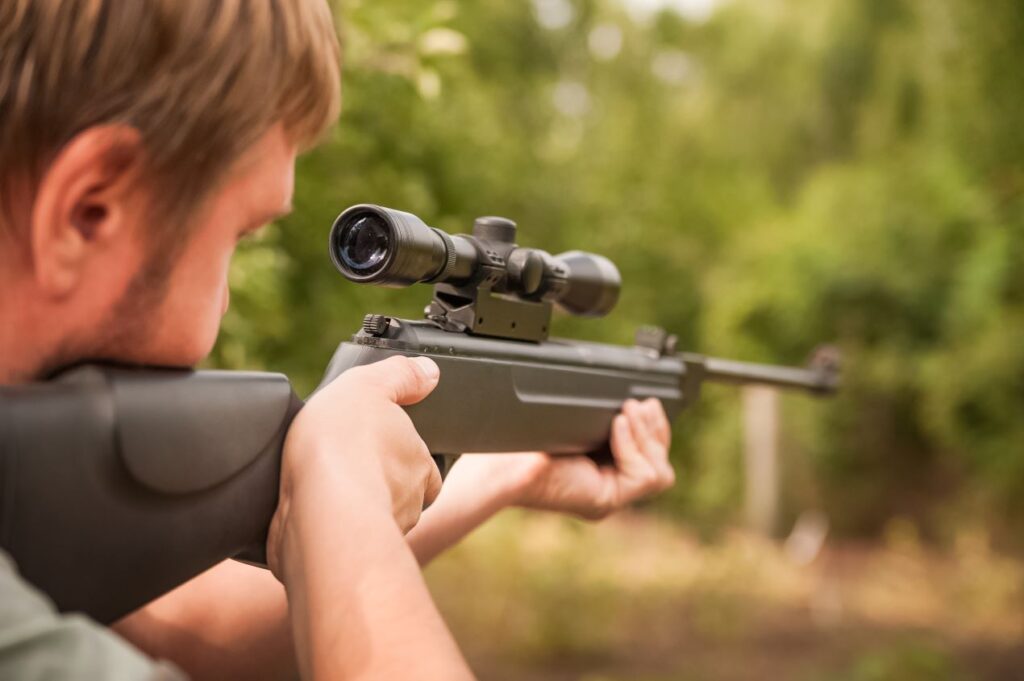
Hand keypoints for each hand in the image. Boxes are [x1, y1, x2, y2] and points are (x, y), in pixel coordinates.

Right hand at [267, 355, 442, 577]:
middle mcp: (408, 506)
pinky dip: (320, 530)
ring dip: (349, 509)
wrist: (315, 508)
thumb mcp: (369, 386)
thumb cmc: (343, 446)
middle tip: (344, 466)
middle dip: (376, 485)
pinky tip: (301, 513)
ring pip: (367, 521)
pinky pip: (333, 542)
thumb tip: (429, 371)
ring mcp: (375, 535)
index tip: (376, 446)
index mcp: (421, 469)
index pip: (425, 467)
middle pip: (398, 496)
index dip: (402, 456)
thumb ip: (399, 376)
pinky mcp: (338, 558)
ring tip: (319, 488)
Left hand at [443, 398, 674, 520]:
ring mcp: (607, 497)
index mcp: (599, 469)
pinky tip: (617, 426)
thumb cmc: (521, 441)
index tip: (647, 402)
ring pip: (658, 472)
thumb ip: (599, 419)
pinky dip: (633, 446)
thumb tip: (629, 404)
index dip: (653, 429)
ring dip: (647, 436)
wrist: (502, 461)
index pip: (647, 456)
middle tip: (641, 403)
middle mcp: (606, 487)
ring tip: (626, 412)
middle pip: (659, 464)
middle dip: (655, 429)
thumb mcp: (572, 424)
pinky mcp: (605, 502)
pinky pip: (643, 475)